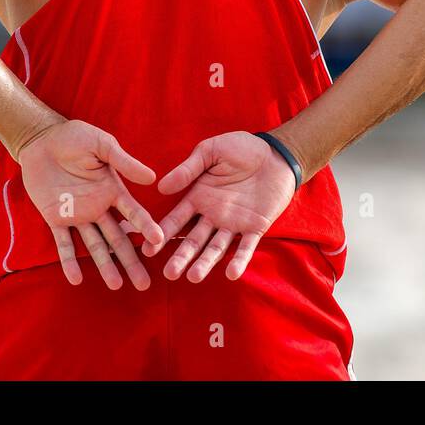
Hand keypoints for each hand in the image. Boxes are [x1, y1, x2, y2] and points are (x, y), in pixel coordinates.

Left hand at [18, 119, 164, 290]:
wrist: (41, 140)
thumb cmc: (74, 137)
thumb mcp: (102, 144)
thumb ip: (124, 162)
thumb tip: (152, 178)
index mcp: (113, 189)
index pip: (134, 213)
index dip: (146, 228)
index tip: (160, 242)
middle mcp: (99, 207)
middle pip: (119, 238)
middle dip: (131, 260)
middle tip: (144, 283)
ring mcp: (78, 215)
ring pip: (95, 245)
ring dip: (105, 265)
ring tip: (116, 286)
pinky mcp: (56, 218)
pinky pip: (63, 243)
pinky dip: (69, 261)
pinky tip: (76, 280)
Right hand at [149, 131, 298, 282]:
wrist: (276, 153)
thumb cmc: (242, 148)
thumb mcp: (211, 151)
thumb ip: (188, 169)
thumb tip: (161, 186)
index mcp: (198, 197)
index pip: (176, 220)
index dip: (162, 234)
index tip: (148, 249)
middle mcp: (213, 215)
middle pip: (194, 240)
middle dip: (181, 257)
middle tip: (169, 274)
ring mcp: (234, 223)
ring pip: (216, 247)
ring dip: (205, 262)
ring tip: (194, 277)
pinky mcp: (255, 227)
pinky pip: (246, 246)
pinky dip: (240, 260)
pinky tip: (232, 274)